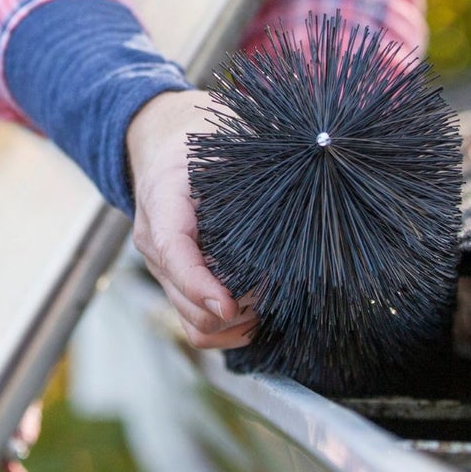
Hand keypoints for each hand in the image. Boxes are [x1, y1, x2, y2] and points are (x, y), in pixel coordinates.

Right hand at [125, 88, 256, 350]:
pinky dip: (226, 331)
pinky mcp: (175, 284)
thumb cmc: (200, 144)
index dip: (199, 284)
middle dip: (234, 308)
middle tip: (275, 293)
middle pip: (185, 300)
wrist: (164, 148)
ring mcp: (163, 269)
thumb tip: (314, 152)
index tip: (229, 304)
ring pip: (192, 321)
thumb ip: (257, 148)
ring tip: (270, 308)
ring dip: (233, 324)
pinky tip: (257, 318)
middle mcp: (155, 242)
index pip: (172, 250)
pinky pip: (194, 325)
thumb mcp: (220, 140)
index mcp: (163, 201)